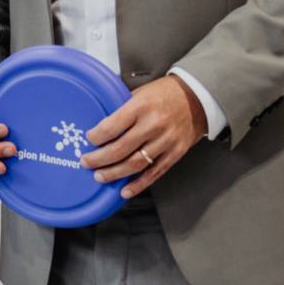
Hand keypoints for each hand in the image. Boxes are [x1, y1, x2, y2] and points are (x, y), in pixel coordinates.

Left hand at [81, 76, 206, 199]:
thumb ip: (122, 108)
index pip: (112, 126)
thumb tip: (99, 123)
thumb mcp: (140, 93)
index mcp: (141, 106)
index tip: (89, 139)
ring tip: (100, 176)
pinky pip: (154, 173)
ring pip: (135, 164)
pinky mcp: (175, 153)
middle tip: (86, 162)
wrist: (197, 98)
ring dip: (114, 173)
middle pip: (120, 149)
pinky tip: (125, 191)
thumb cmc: (164, 94)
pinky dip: (138, 185)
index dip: (96, 137)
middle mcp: (153, 125)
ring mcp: (166, 141)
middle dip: (99, 159)